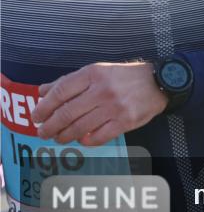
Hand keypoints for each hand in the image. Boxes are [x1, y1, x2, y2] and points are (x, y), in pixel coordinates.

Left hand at [33, 62, 168, 146]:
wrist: (159, 82)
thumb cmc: (125, 77)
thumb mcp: (97, 71)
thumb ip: (70, 81)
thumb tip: (42, 92)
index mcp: (94, 74)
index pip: (61, 92)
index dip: (44, 107)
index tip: (36, 117)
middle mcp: (103, 90)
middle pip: (67, 113)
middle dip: (50, 126)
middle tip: (43, 132)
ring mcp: (114, 107)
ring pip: (80, 128)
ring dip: (65, 136)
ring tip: (59, 138)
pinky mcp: (125, 122)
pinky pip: (99, 137)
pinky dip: (86, 141)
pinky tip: (82, 140)